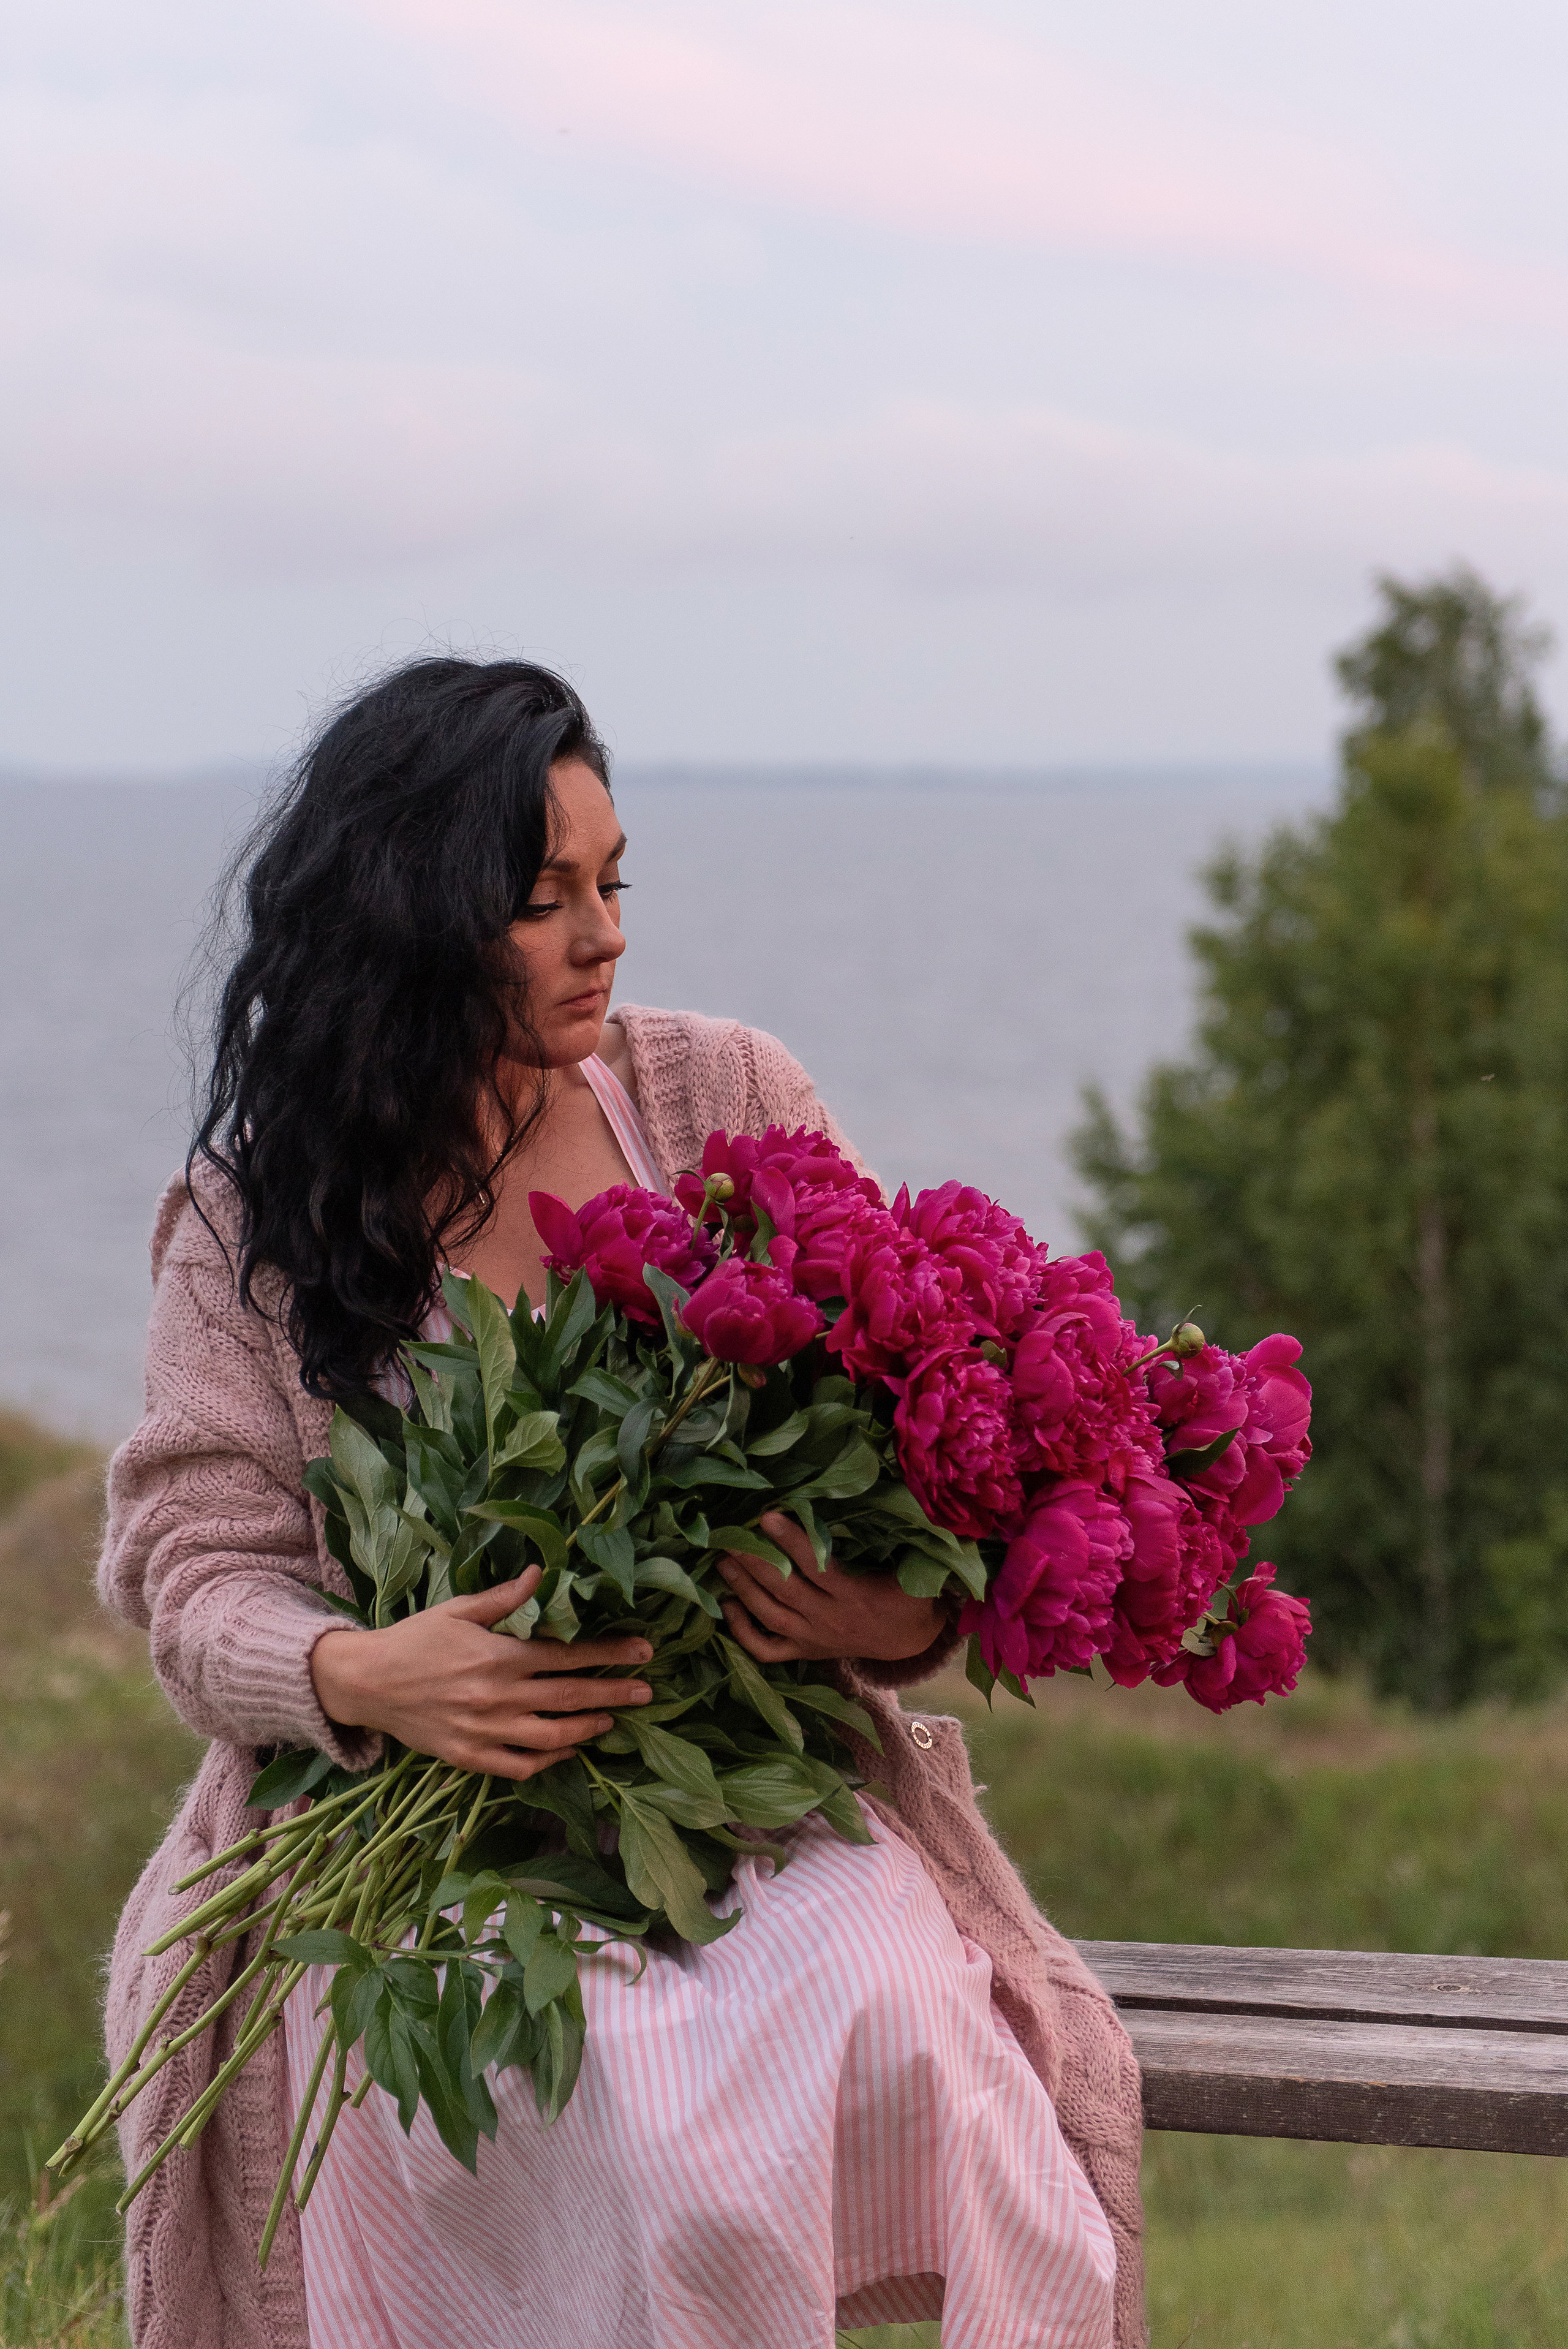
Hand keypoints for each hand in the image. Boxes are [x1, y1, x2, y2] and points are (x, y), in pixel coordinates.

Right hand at [310, 1569, 653, 1781]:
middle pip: (570, 1697)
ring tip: (611, 1720)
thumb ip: (505, 1598)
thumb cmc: (415, 1639)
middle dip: (614, 1693)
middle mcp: (497, 1696)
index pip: (568, 1654)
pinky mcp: (469, 1757)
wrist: (366, 1682)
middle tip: (647, 1691)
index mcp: (498, 1655)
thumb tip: (543, 1574)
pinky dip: (549, 1761)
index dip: (609, 1653)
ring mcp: (484, 1731)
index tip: (644, 1651)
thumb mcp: (459, 1609)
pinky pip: (519, 1766)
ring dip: (587, 1729)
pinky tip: (566, 1750)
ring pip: (552, 1738)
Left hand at [717, 1512, 945, 1663]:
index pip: (817, 1567)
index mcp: (855, 1595)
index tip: (767, 1516)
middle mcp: (829, 1620)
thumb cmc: (905, 1595)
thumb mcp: (911, 1571)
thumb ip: (892, 1542)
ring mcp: (812, 1639)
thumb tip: (880, 1500)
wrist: (907, 1641)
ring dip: (742, 1588)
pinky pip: (765, 1649)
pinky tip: (726, 1606)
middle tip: (727, 1536)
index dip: (791, 1541)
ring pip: (770, 1616)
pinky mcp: (803, 1652)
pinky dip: (742, 1631)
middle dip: (753, 1562)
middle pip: (784, 1591)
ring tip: (722, 1561)